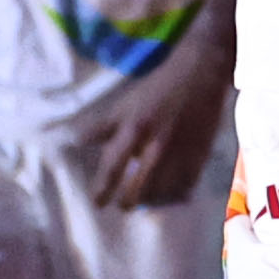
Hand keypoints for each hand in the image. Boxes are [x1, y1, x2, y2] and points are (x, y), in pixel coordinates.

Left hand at [74, 32, 235, 209]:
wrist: (200, 73)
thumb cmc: (158, 87)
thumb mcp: (126, 103)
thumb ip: (103, 126)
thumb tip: (78, 141)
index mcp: (134, 129)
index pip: (113, 168)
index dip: (103, 190)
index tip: (99, 203)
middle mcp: (156, 145)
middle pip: (138, 188)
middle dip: (127, 202)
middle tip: (124, 204)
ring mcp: (180, 153)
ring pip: (161, 192)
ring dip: (150, 200)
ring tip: (145, 200)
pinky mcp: (200, 155)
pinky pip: (186, 186)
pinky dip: (175, 195)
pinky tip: (170, 194)